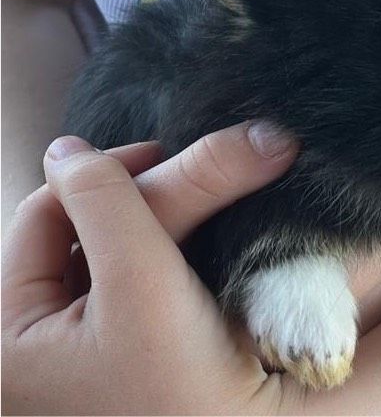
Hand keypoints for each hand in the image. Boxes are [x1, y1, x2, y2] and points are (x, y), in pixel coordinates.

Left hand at [1, 122, 380, 414]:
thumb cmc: (185, 392)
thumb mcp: (139, 285)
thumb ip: (103, 203)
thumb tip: (67, 147)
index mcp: (9, 342)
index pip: (44, 216)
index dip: (98, 171)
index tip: (160, 150)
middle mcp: (36, 349)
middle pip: (80, 233)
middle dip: (137, 194)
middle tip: (188, 168)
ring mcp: (85, 352)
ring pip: (113, 254)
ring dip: (157, 219)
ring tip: (203, 200)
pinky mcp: (127, 353)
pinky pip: (138, 281)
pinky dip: (168, 251)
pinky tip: (203, 239)